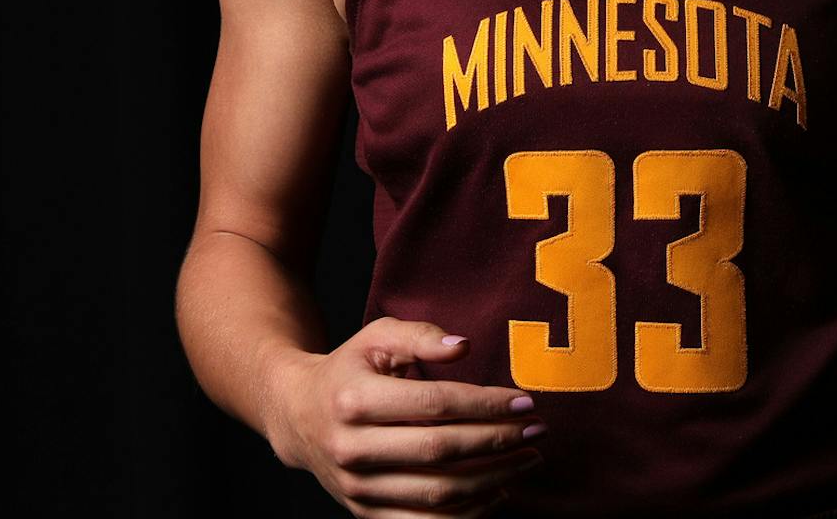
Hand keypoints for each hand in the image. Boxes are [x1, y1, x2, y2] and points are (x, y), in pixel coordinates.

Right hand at [263, 317, 546, 516]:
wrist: (298, 416)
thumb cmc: (350, 370)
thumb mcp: (377, 337)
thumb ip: (420, 336)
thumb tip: (464, 347)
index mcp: (354, 400)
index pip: (435, 405)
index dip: (486, 405)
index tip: (525, 401)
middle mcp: (352, 449)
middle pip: (441, 451)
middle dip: (498, 441)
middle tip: (538, 429)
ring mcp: (357, 487)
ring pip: (438, 492)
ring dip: (494, 478)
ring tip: (528, 458)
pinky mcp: (365, 513)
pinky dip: (467, 512)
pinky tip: (497, 491)